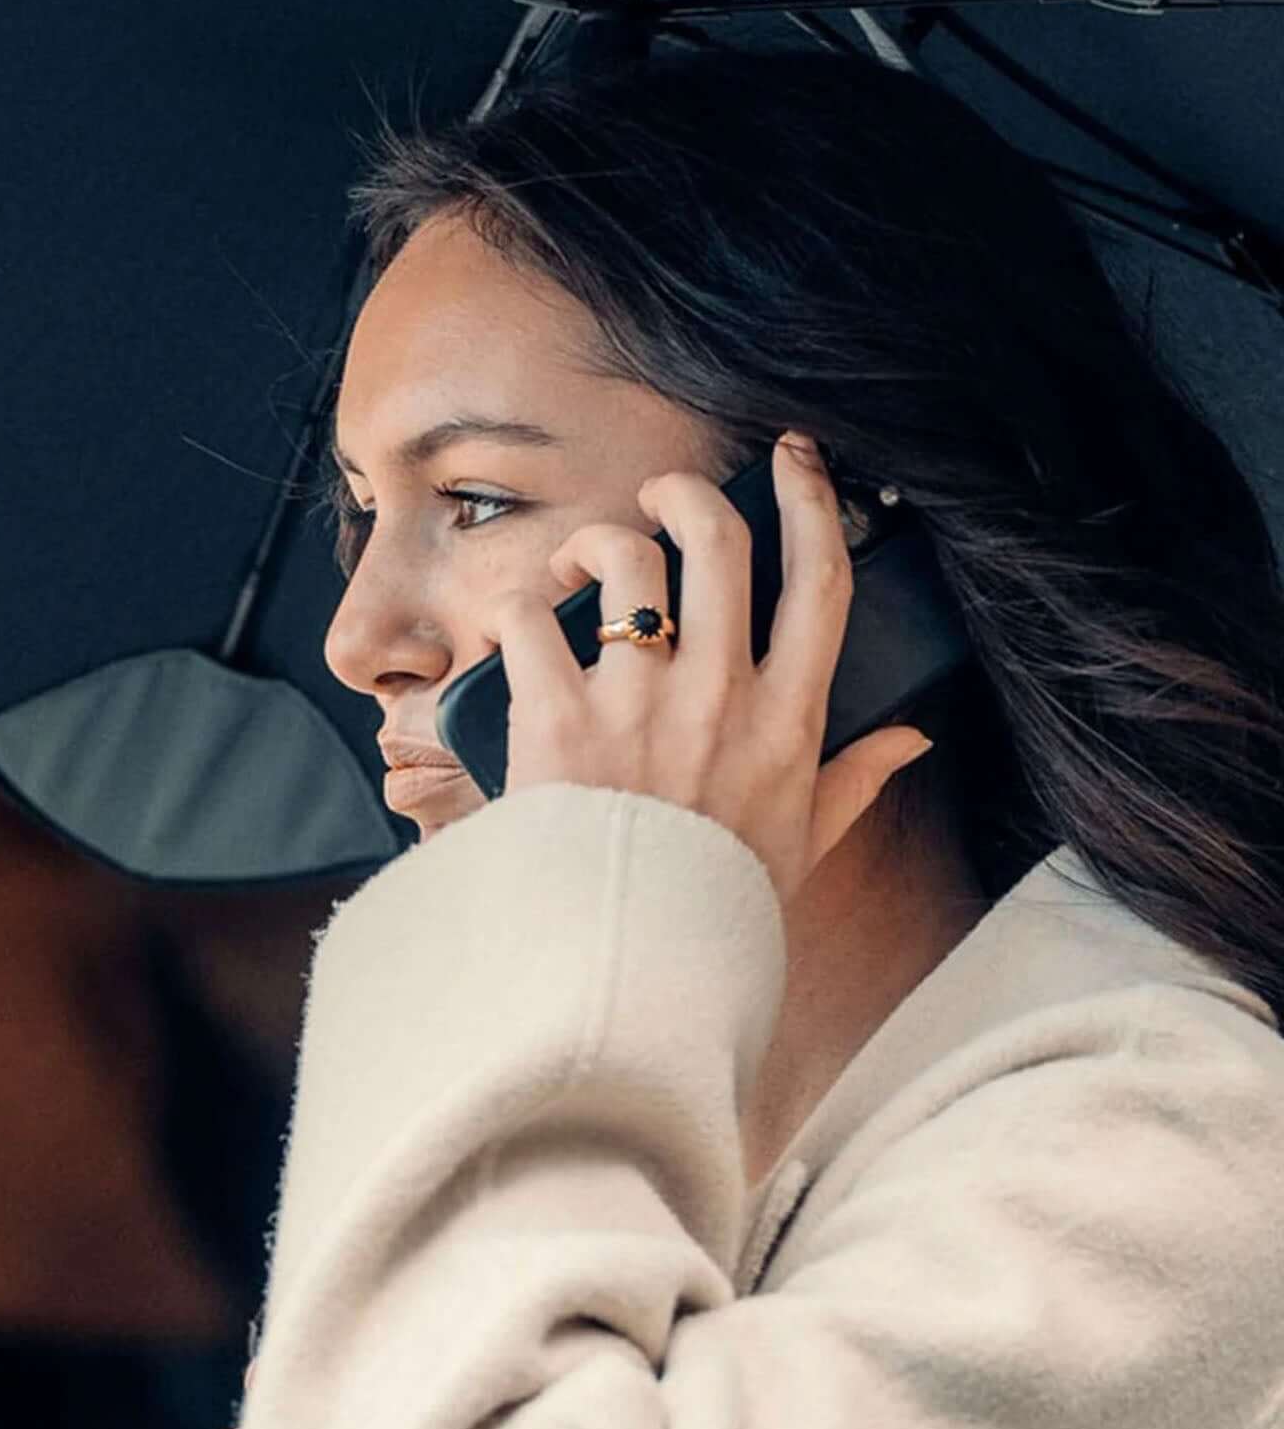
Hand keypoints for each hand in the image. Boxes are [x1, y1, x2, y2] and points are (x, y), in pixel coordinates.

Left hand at [481, 430, 932, 906]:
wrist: (627, 969)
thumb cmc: (713, 904)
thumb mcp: (803, 846)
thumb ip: (855, 782)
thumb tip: (912, 737)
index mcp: (788, 720)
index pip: (822, 583)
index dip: (814, 503)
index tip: (796, 459)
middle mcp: (721, 695)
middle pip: (721, 541)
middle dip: (687, 494)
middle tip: (658, 499)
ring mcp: (639, 702)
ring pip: (627, 559)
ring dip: (596, 542)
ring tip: (575, 566)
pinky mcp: (557, 715)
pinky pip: (529, 616)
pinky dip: (516, 605)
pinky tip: (516, 625)